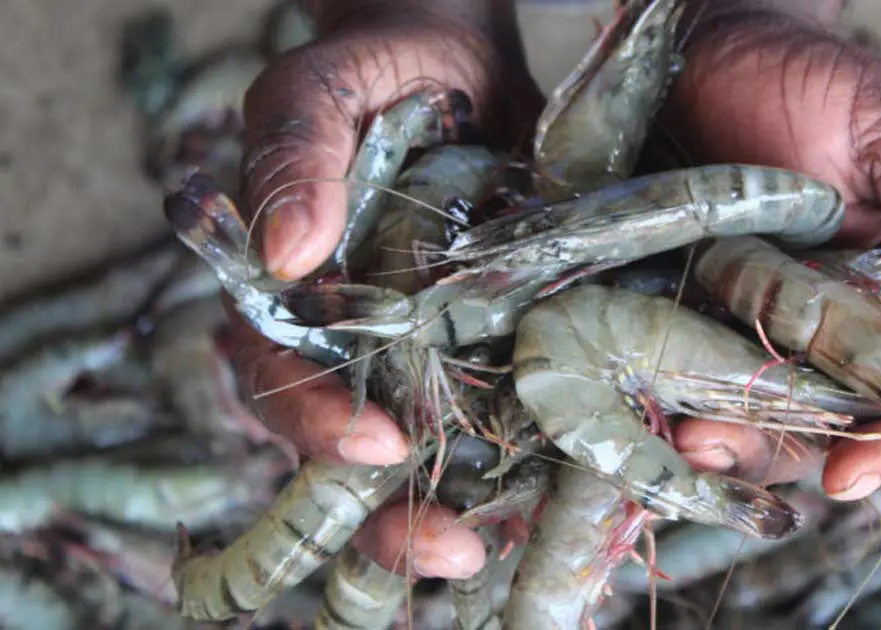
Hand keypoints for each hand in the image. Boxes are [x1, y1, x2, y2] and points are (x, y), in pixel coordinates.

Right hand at [227, 0, 541, 578]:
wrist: (460, 63)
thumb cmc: (373, 70)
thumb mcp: (319, 92)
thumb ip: (292, 157)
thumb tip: (287, 253)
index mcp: (289, 302)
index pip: (278, 381)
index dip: (317, 423)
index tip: (375, 446)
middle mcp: (353, 346)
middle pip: (350, 454)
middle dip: (391, 514)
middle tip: (450, 548)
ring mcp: (424, 355)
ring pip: (431, 454)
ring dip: (465, 509)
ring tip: (509, 547)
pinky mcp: (493, 348)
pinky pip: (504, 416)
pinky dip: (530, 459)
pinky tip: (572, 487)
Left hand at [665, 1, 880, 500]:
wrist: (698, 47)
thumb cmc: (806, 78)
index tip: (850, 476)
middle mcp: (817, 324)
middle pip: (814, 424)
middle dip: (775, 451)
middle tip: (723, 446)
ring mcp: (742, 323)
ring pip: (744, 414)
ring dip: (718, 439)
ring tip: (685, 437)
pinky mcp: (672, 312)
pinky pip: (675, 376)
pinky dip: (663, 399)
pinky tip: (645, 404)